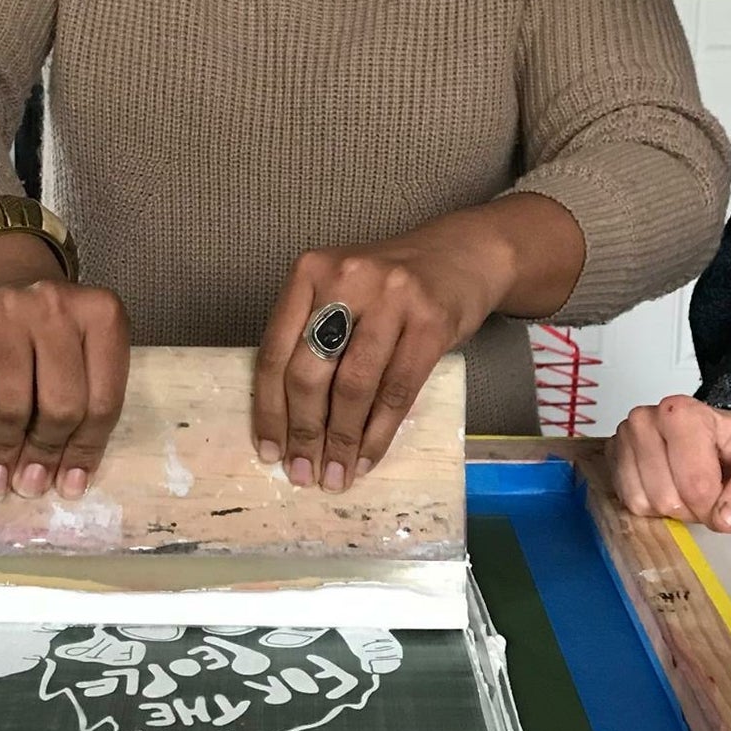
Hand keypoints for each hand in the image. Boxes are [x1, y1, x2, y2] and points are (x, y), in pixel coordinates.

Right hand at [0, 232, 129, 500]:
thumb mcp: (87, 349)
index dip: (86, 450)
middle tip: (32, 484)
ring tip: (0, 481)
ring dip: (4, 450)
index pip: (103, 400)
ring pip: (11, 401)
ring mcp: (7, 307)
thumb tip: (68, 481)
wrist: (6, 272)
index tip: (71, 484)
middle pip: (60, 404)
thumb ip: (86, 400)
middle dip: (46, 453)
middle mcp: (57, 305)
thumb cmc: (54, 328)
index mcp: (103, 316)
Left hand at [254, 224, 498, 493]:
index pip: (275, 351)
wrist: (462, 255)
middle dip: (304, 432)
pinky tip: (368, 458)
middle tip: (302, 473)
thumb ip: (309, 335)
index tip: (269, 451)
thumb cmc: (389, 285)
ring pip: (354, 386)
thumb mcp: (339, 292)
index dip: (269, 409)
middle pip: (310, 371)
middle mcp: (346, 280)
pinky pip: (397, 391)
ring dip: (341, 441)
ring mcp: (392, 298)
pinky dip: (378, 433)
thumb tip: (286, 419)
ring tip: (336, 475)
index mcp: (309, 272)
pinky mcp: (431, 323)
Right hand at [609, 395, 730, 530]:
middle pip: (667, 498)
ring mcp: (624, 439)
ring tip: (690, 488)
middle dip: (693, 507)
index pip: (695, 485)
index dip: (717, 504)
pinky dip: (653, 506)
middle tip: (711, 491)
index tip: (730, 495)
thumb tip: (728, 515)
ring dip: (673, 508)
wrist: (724, 434)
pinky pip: (629, 503)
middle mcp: (645, 419)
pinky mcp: (613, 458)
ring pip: (645, 503)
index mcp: (682, 412)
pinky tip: (670, 487)